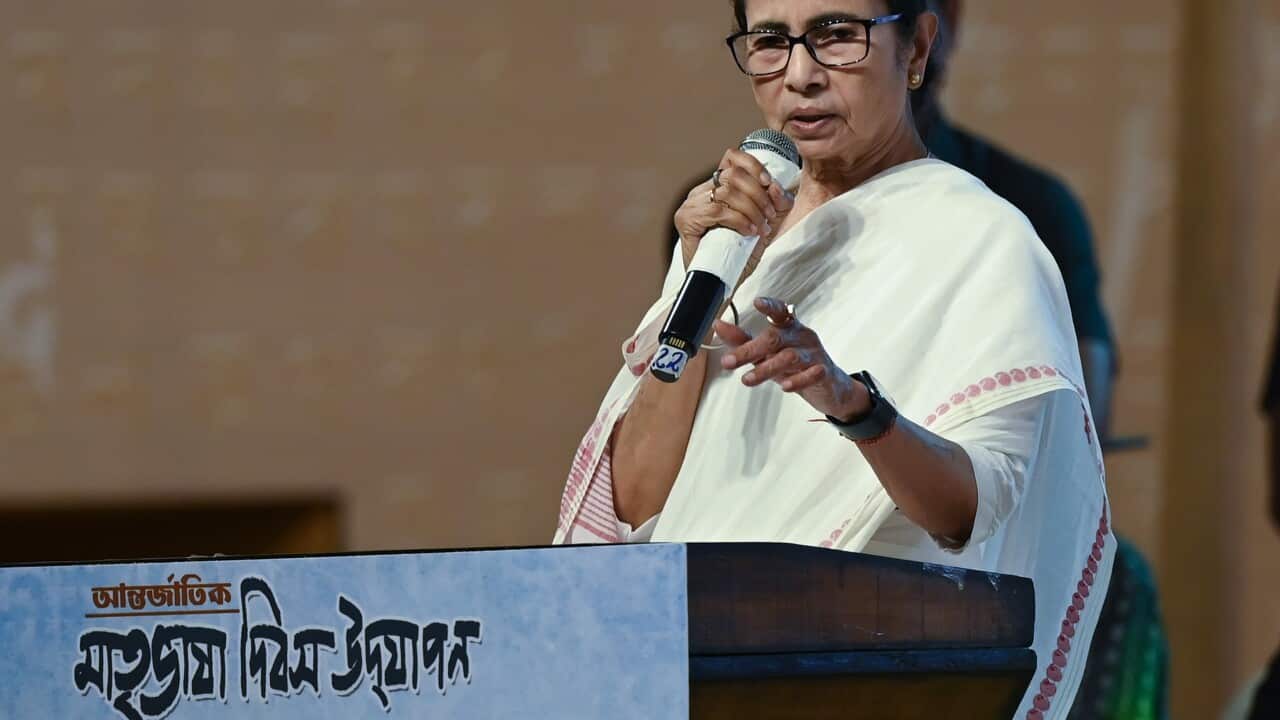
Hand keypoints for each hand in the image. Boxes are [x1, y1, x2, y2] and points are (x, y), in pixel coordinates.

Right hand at [673, 148, 794, 282]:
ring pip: (727, 191)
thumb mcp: (764, 224)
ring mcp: (691, 204)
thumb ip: (774, 205)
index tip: (769, 183)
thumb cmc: (739, 256)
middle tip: (769, 215)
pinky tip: (748, 231)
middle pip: (733, 174)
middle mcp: (701, 191)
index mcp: (717, 187)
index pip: (732, 158)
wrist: (720, 283)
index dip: (754, 166)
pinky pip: (718, 211)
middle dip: (758, 194)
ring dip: (751, 209)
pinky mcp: (686, 220)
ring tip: (760, 227)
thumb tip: (777, 188)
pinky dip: (739, 220)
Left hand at [716, 297, 870, 420]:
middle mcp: (801, 336)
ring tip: (747, 379)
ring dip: (766, 368)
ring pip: (790, 357)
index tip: (757, 302)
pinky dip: (797, 380)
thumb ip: (743, 340)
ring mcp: (814, 354)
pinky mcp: (824, 373)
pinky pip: (812, 374)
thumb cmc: (795, 365)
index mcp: (788, 327)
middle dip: (749, 349)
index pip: (779, 312)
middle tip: (729, 361)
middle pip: (775, 338)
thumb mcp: (767, 353)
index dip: (770, 306)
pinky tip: (785, 386)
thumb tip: (719, 325)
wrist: (830, 388)